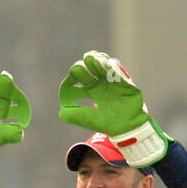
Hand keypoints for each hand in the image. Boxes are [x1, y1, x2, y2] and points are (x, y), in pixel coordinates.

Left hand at [58, 51, 169, 166]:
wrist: (125, 127)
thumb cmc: (106, 122)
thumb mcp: (87, 119)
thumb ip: (73, 115)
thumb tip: (61, 112)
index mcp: (90, 88)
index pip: (79, 76)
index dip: (73, 75)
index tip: (70, 80)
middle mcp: (100, 81)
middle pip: (88, 67)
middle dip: (82, 67)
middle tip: (78, 69)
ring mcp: (112, 79)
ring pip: (102, 64)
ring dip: (95, 61)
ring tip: (90, 59)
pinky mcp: (124, 80)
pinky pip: (118, 70)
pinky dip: (112, 67)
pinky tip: (106, 65)